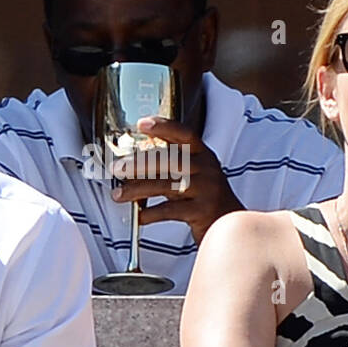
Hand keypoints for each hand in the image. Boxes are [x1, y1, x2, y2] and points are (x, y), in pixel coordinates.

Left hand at [110, 116, 242, 242]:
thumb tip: (131, 160)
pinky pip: (171, 210)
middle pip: (170, 160)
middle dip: (139, 164)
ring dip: (138, 189)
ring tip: (119, 194)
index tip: (141, 124)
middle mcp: (208, 169)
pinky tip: (140, 216)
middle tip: (117, 168)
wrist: (231, 222)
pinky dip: (151, 213)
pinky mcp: (203, 211)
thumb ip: (170, 164)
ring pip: (167, 185)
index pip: (185, 134)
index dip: (164, 127)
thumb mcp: (194, 174)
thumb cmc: (205, 197)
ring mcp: (207, 190)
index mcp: (204, 155)